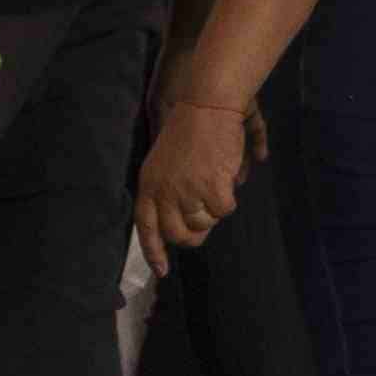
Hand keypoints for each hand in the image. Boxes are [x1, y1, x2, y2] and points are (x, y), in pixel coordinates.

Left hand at [134, 90, 257, 262]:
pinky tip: (226, 176)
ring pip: (204, 224)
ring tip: (214, 183)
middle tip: (206, 216)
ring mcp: (186, 193)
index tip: (162, 271)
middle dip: (195, 233)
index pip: (146, 227)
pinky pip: (224, 211)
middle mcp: (163, 192)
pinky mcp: (211, 189)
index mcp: (148, 184)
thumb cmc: (189, 127)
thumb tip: (191, 221)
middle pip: (179, 234)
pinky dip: (229, 198)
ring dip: (213, 210)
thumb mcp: (165, 161)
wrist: (205, 105)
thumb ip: (170, 191)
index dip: (154, 251)